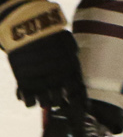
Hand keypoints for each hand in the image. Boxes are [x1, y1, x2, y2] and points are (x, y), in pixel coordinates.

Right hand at [2, 0, 86, 133]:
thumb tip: (75, 69)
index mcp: (70, 66)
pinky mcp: (23, 81)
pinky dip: (29, 101)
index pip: (78, 90)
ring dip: (46, 101)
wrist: (24, 27)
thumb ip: (71, 55)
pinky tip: (30, 98)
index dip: (81, 101)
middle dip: (60, 101)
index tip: (84, 109)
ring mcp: (39, 80)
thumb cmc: (47, 33)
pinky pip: (28, 100)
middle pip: (61, 99)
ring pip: (46, 102)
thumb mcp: (65, 41)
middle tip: (59, 98)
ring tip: (44, 96)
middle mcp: (56, 76)